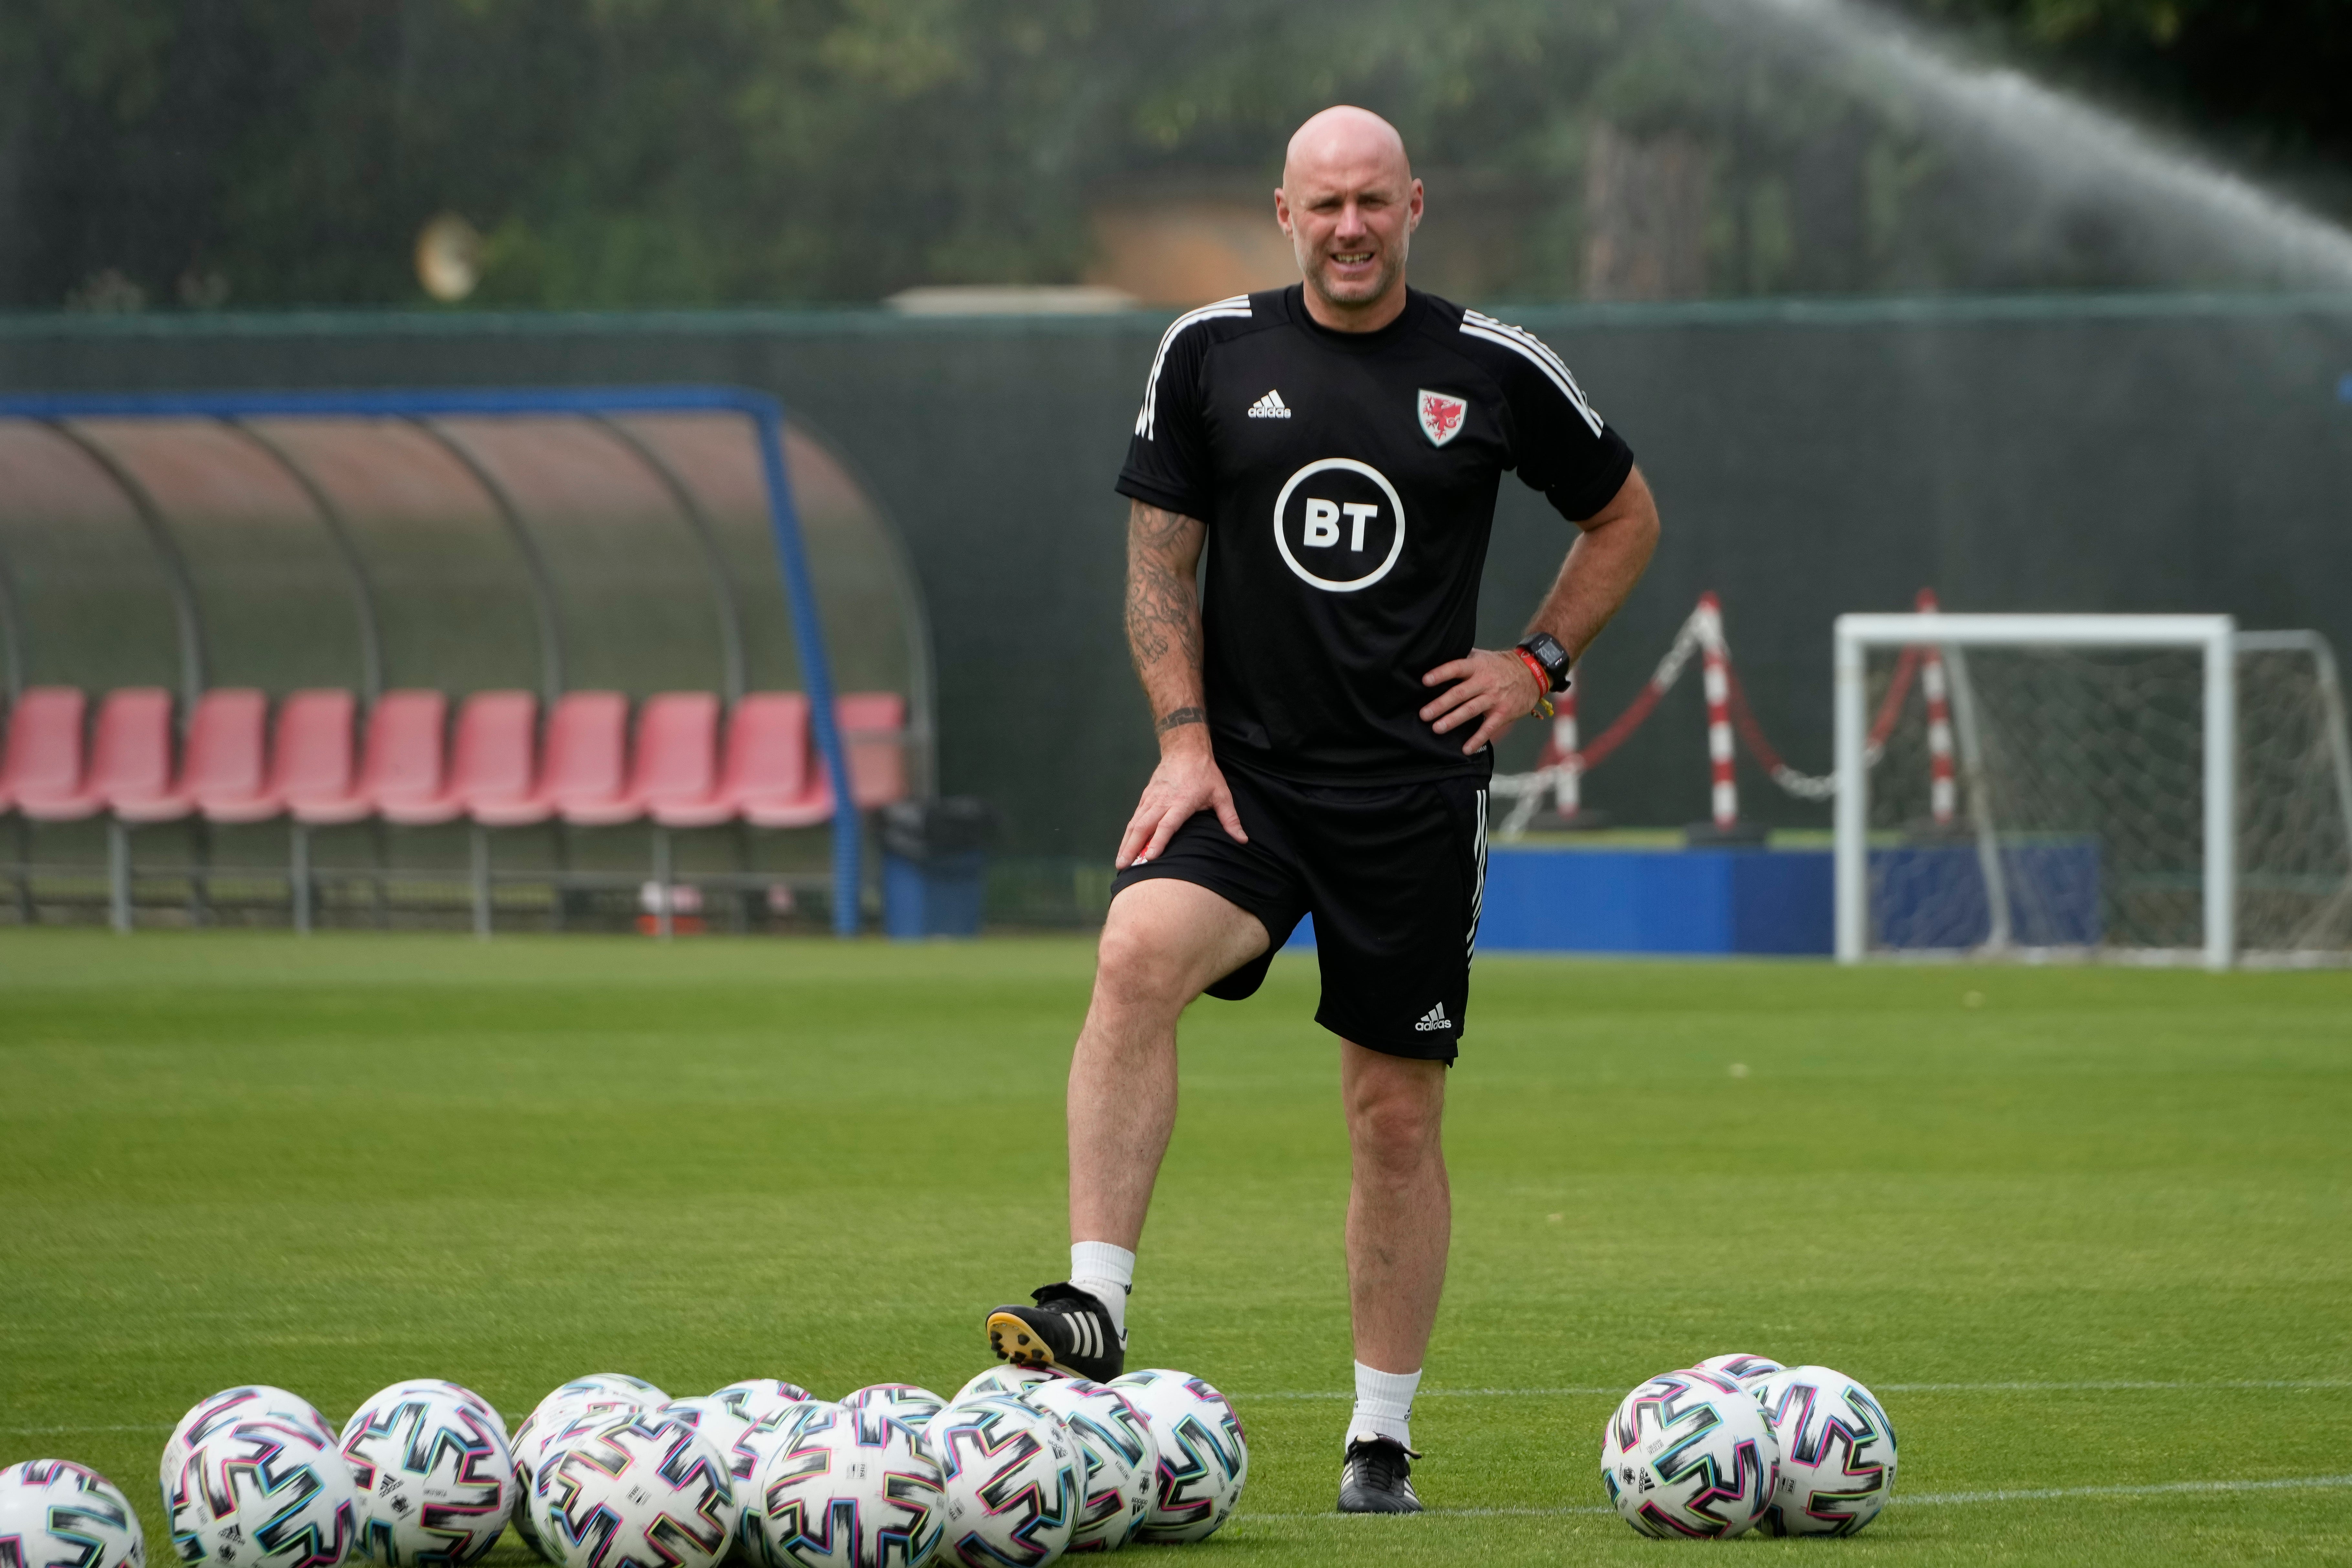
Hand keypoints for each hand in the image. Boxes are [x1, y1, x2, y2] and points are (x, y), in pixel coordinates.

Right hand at [1116, 730, 1246, 869]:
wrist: (1185, 748)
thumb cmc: (1205, 773)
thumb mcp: (1222, 794)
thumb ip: (1230, 819)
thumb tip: (1243, 840)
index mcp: (1182, 802)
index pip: (1167, 825)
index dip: (1158, 842)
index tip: (1149, 858)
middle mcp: (1163, 801)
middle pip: (1144, 826)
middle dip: (1133, 847)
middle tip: (1123, 866)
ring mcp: (1152, 798)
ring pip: (1135, 823)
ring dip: (1127, 842)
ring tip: (1120, 862)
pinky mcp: (1146, 796)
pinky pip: (1135, 817)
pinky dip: (1128, 833)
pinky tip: (1125, 845)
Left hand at [1419, 647, 1544, 755]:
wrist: (1532, 671)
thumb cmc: (1500, 665)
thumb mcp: (1482, 656)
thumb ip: (1462, 660)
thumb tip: (1437, 660)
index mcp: (1477, 666)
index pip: (1456, 668)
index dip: (1441, 674)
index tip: (1425, 681)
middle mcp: (1485, 682)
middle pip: (1460, 693)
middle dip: (1441, 704)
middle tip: (1424, 714)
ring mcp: (1494, 698)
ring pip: (1471, 710)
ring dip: (1453, 720)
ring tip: (1437, 728)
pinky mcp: (1503, 712)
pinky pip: (1488, 728)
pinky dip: (1477, 739)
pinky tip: (1465, 749)